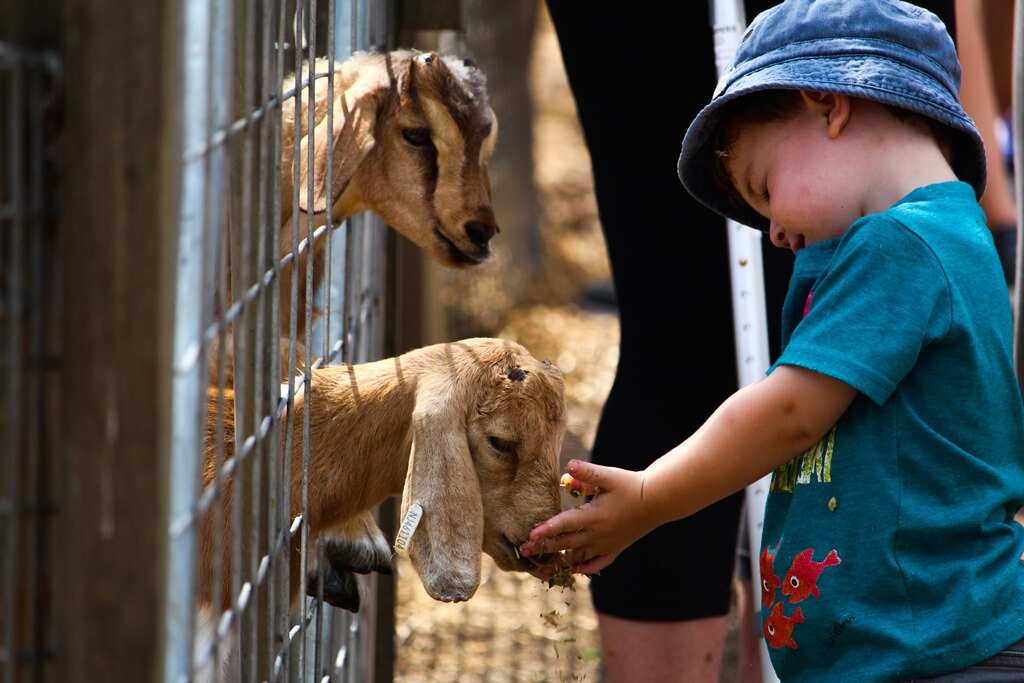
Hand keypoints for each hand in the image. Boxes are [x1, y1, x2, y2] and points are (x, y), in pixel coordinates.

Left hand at [520, 459, 659, 574]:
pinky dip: (584, 568)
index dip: (547, 530)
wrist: (658, 500)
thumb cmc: (631, 485)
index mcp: (594, 516)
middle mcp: (598, 534)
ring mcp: (606, 544)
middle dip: (544, 548)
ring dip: (559, 564)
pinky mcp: (615, 549)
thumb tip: (568, 467)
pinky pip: (597, 563)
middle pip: (566, 544)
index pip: (565, 524)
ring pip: (578, 558)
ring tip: (540, 571)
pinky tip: (574, 570)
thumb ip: (587, 473)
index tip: (530, 536)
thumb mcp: (609, 476)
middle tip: (523, 552)